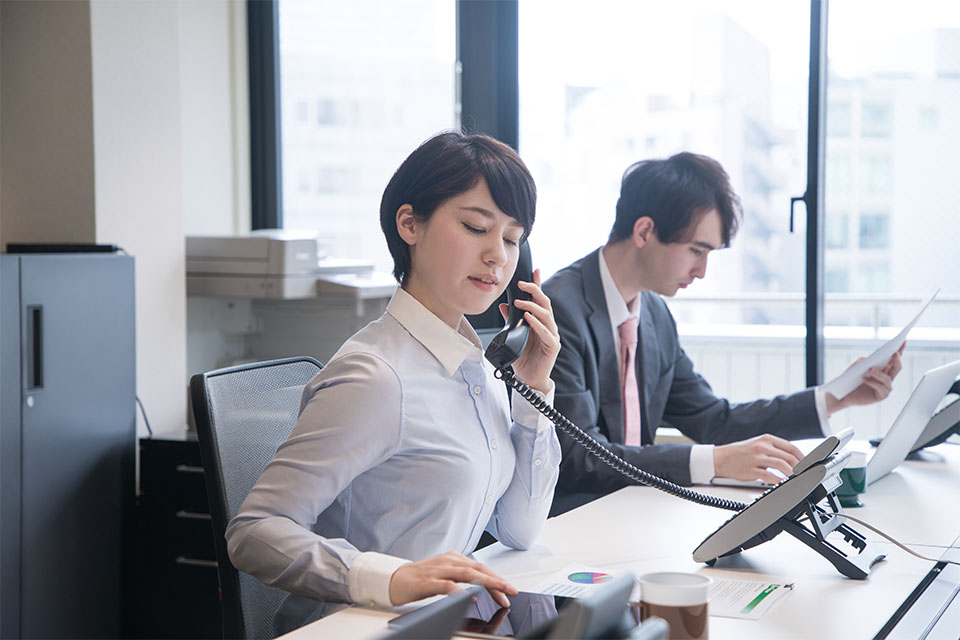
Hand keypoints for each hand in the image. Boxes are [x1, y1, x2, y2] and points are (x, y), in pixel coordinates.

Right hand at [388, 551, 517, 607]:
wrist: (394, 579)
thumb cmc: (421, 578)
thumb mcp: (445, 575)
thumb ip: (462, 579)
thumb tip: (482, 590)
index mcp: (454, 559)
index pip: (481, 568)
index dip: (497, 579)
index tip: (509, 591)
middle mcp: (449, 561)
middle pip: (478, 570)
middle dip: (497, 581)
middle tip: (511, 591)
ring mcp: (438, 570)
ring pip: (467, 574)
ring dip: (486, 583)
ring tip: (499, 591)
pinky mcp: (428, 581)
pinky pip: (446, 585)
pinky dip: (459, 590)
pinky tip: (468, 597)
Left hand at [498, 268, 559, 394]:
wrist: (529, 379)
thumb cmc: (523, 359)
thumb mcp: (513, 336)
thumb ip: (510, 321)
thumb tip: (503, 305)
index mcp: (540, 322)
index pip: (540, 300)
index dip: (538, 285)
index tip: (535, 270)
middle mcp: (548, 326)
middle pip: (545, 303)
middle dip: (535, 291)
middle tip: (522, 284)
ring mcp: (552, 336)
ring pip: (547, 316)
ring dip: (533, 306)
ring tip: (521, 302)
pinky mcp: (553, 347)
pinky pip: (546, 333)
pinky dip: (537, 324)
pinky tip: (529, 318)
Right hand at [713, 434, 803, 483]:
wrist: (721, 458)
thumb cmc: (740, 452)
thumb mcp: (758, 444)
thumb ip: (773, 449)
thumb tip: (792, 458)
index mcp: (766, 439)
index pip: (791, 447)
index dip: (802, 457)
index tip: (807, 464)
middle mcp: (762, 447)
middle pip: (788, 457)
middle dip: (800, 467)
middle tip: (805, 474)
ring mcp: (757, 458)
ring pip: (782, 465)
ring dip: (792, 474)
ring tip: (796, 479)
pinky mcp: (752, 470)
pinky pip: (770, 476)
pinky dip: (779, 481)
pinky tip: (782, 484)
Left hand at [826, 343, 904, 414]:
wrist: (845, 394)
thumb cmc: (851, 380)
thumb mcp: (855, 367)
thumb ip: (863, 361)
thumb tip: (870, 358)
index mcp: (884, 369)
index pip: (894, 359)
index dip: (900, 350)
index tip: (903, 341)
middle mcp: (887, 378)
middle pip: (897, 368)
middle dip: (897, 360)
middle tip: (894, 353)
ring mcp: (886, 387)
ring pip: (887, 379)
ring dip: (878, 373)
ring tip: (870, 369)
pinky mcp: (881, 396)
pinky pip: (880, 388)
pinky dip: (872, 382)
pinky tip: (864, 379)